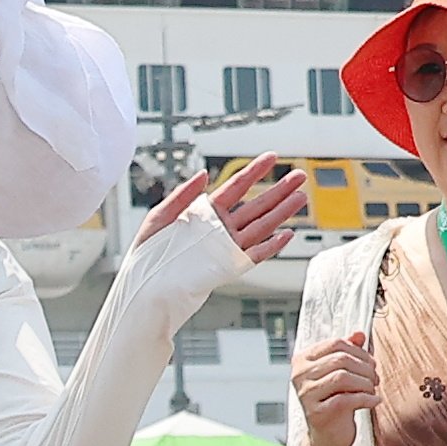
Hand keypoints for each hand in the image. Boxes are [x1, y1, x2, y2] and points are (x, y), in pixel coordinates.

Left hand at [145, 156, 312, 266]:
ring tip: (301, 198)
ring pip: (261, 226)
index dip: (255, 171)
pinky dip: (271, 246)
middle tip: (300, 176)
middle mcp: (219, 228)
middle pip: (256, 205)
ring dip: (282, 213)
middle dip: (279, 190)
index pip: (236, 187)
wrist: (145, 287)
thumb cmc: (147, 254)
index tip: (272, 158)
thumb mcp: (160, 217)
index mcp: (205, 212)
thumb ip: (182, 195)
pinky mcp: (227, 267)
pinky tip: (286, 234)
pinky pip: (254, 255)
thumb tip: (202, 174)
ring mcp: (225, 247)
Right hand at [291, 328, 378, 445]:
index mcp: (302, 360)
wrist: (327, 437)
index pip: (336, 343)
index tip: (371, 364)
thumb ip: (348, 352)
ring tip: (373, 389)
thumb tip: (359, 334)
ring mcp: (306, 394)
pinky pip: (348, 399)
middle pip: (341, 359)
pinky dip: (367, 398)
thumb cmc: (334, 402)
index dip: (359, 352)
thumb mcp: (340, 373)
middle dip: (365, 368)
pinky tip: (374, 401)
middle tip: (375, 379)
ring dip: (366, 382)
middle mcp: (299, 375)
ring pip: (343, 377)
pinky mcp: (318, 413)